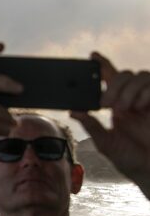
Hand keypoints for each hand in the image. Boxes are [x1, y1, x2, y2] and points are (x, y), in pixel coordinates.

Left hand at [71, 53, 149, 188]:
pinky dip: (144, 91)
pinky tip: (140, 105)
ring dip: (127, 89)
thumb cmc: (131, 160)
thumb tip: (73, 110)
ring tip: (123, 109)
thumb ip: (92, 126)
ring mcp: (149, 100)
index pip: (110, 80)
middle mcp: (133, 100)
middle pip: (123, 75)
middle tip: (106, 104)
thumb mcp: (106, 144)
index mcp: (118, 106)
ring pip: (139, 75)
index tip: (92, 55)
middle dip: (113, 85)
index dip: (103, 65)